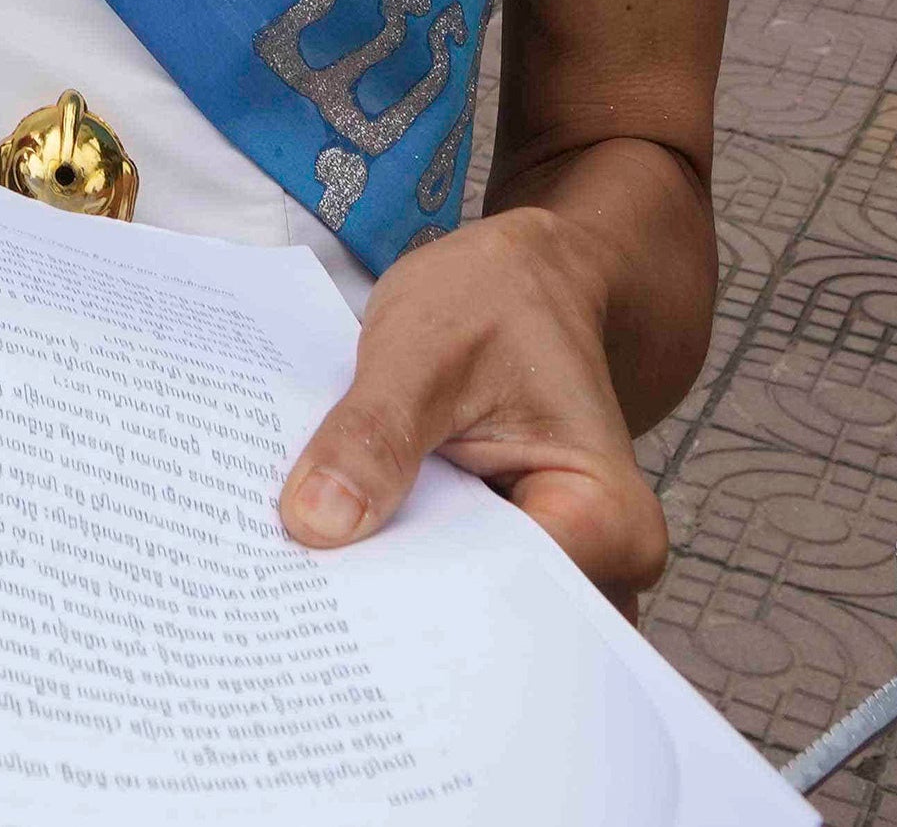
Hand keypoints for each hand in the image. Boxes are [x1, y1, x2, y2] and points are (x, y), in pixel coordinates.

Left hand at [275, 206, 666, 605]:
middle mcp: (595, 561)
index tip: (327, 599)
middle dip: (390, 608)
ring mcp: (549, 563)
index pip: (508, 595)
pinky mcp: (501, 555)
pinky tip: (325, 552)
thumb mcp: (423, 345)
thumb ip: (374, 432)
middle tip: (289, 596)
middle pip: (485, 619)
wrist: (526, 278)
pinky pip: (443, 580)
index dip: (415, 602)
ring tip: (296, 572)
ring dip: (384, 588)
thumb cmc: (498, 298)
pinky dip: (388, 565)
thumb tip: (316, 524)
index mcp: (606, 516)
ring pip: (458, 608)